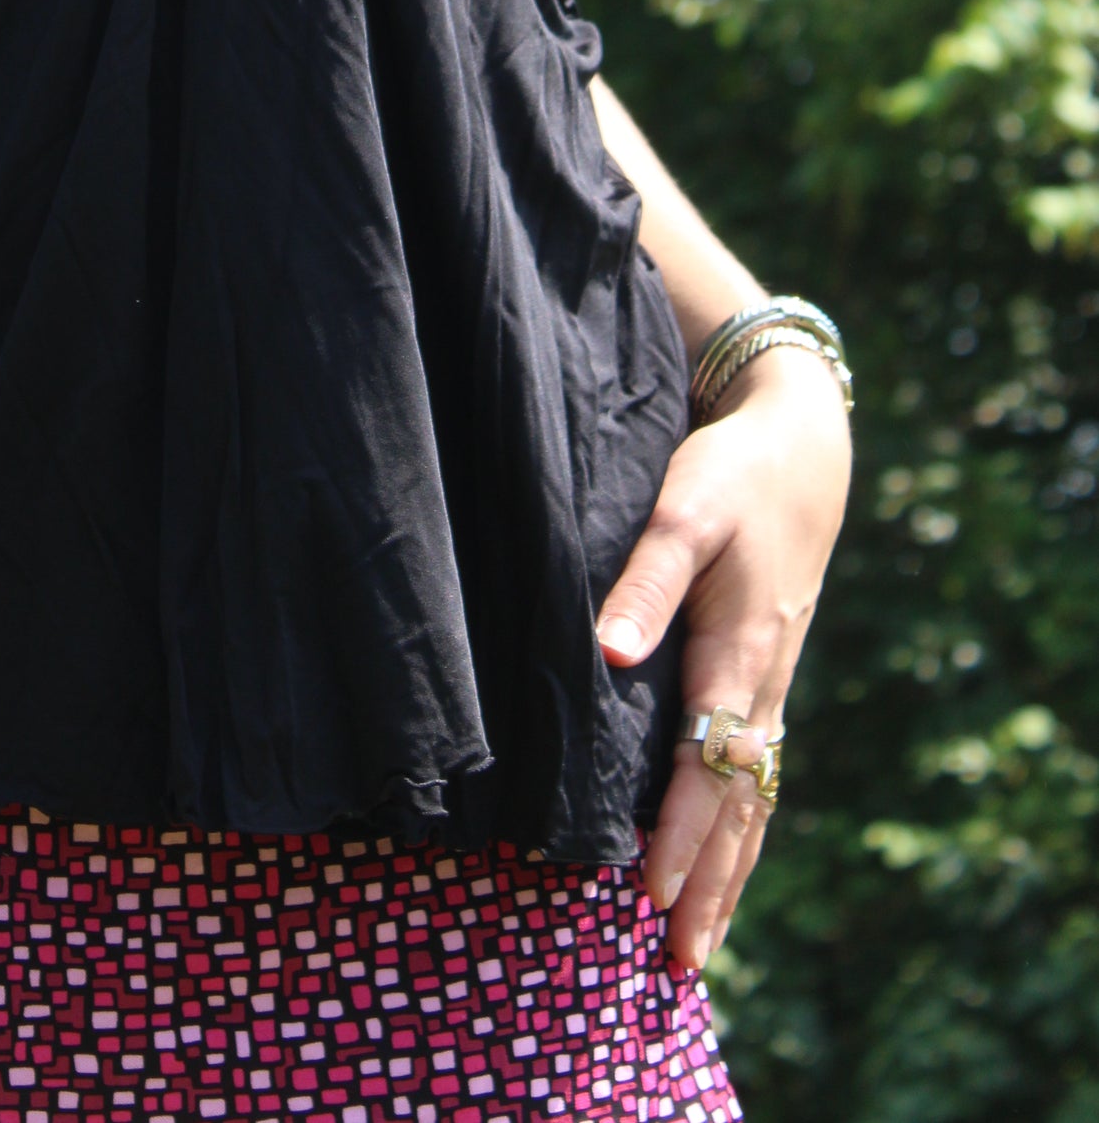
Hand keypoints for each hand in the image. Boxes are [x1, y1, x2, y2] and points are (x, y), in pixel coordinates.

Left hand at [595, 345, 852, 972]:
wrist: (798, 445)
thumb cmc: (730, 473)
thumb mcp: (684, 509)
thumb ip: (645, 579)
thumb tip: (610, 654)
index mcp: (739, 650)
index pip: (708, 765)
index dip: (680, 831)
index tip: (652, 891)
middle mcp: (760, 681)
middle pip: (737, 805)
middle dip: (709, 884)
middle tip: (680, 963)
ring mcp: (769, 683)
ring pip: (749, 797)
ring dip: (725, 870)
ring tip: (698, 944)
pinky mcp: (763, 673)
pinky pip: (752, 772)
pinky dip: (735, 828)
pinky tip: (717, 862)